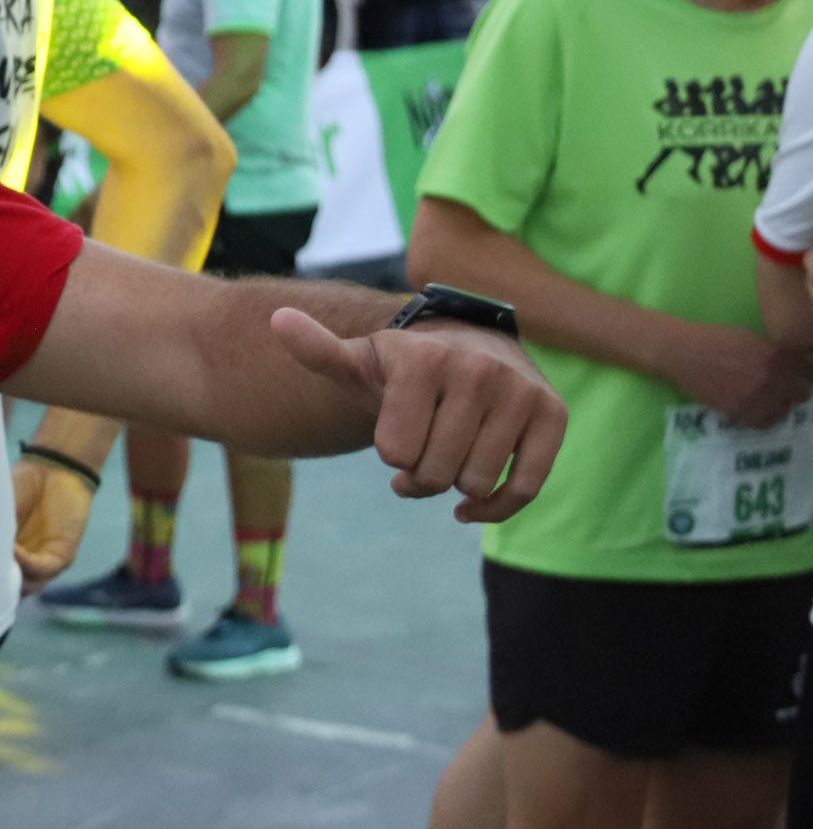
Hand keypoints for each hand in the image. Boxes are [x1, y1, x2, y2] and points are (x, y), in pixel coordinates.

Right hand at [12, 456, 96, 587]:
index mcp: (6, 555)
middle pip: (8, 591)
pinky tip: (11, 549)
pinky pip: (41, 568)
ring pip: (25, 586)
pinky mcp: (61, 558)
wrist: (54, 469)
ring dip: (8, 578)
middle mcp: (24, 564)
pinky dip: (24, 562)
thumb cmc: (21, 485)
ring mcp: (42, 564)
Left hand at [269, 309, 568, 522]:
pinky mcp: (553, 415)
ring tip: (444, 458)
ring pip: (474, 483)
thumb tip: (276, 320)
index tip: (392, 434)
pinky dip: (492, 508)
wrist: (467, 348)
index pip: (396, 453)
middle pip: (436, 472)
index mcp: (425, 359)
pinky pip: (525, 489)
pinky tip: (468, 507)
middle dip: (419, 475)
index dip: (389, 453)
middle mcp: (479, 370)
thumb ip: (318, 350)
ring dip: (452, 486)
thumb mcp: (358, 361)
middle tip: (418, 454)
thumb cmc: (402, 368)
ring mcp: (521, 392)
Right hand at [664, 325, 812, 429]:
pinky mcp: (740, 411)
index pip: (809, 373)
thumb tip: (794, 363)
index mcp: (778, 355)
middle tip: (783, 390)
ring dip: (779, 406)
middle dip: (794, 391)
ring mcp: (757, 396)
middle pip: (802, 394)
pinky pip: (763, 423)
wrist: (683, 353)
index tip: (798, 378)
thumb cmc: (716, 339)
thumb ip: (776, 352)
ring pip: (784, 410)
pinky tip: (756, 411)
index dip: (804, 376)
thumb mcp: (753, 338)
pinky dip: (763, 419)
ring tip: (767, 402)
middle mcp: (773, 377)